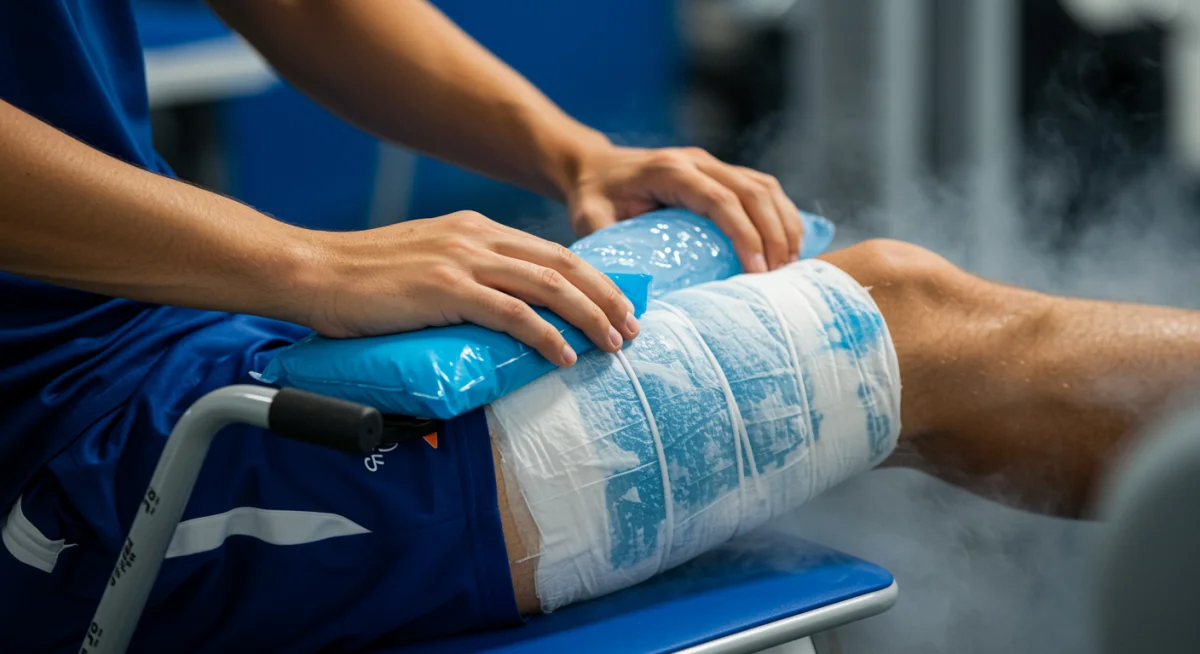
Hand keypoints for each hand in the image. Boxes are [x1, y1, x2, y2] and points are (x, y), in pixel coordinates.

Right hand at [301, 211, 638, 365]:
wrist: (313, 272)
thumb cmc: (363, 280)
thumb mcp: (426, 264)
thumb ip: (465, 278)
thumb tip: (500, 314)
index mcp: (475, 229)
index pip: (551, 252)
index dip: (593, 280)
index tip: (617, 307)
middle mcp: (476, 237)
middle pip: (563, 266)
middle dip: (606, 298)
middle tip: (632, 328)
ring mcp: (462, 260)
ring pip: (548, 286)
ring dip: (588, 318)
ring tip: (612, 345)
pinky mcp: (445, 288)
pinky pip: (512, 313)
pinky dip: (545, 336)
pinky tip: (564, 357)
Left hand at [565, 145, 804, 272]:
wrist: (594, 168)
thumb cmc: (592, 197)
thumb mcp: (589, 220)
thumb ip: (607, 247)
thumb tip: (626, 297)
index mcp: (669, 170)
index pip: (720, 199)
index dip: (744, 234)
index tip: (756, 271)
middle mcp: (697, 161)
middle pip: (753, 192)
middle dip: (774, 234)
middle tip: (779, 276)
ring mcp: (712, 163)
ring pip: (764, 187)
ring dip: (784, 224)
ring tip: (790, 265)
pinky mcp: (721, 172)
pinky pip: (762, 188)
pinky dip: (781, 215)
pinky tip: (787, 245)